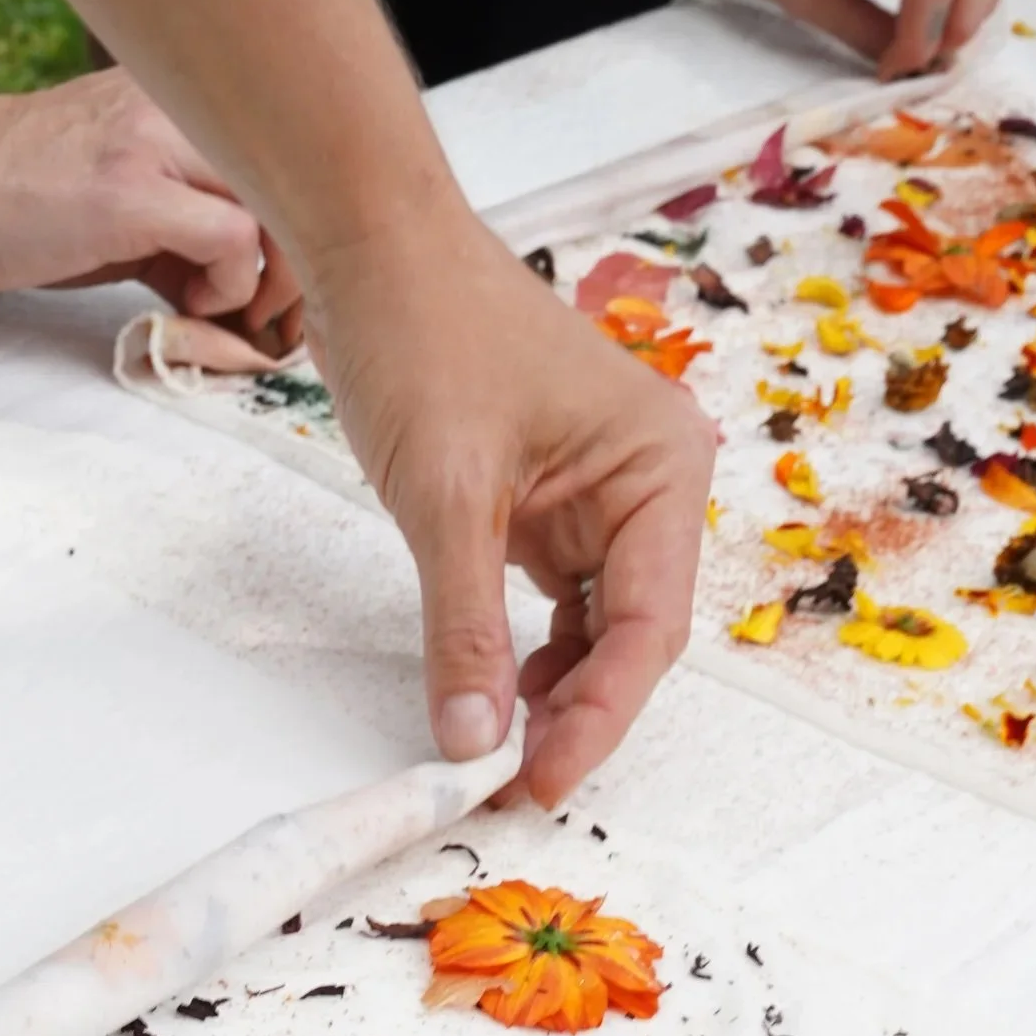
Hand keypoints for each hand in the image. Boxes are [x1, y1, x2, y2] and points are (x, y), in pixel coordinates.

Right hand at [0, 70, 300, 347]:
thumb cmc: (25, 205)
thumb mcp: (124, 207)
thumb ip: (189, 234)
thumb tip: (252, 300)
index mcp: (184, 100)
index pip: (286, 156)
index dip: (299, 233)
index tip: (276, 295)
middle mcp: (180, 104)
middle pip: (300, 178)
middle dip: (299, 265)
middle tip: (267, 321)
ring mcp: (157, 142)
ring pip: (277, 206)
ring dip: (268, 282)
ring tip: (218, 312)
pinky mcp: (131, 190)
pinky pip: (234, 239)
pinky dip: (230, 287)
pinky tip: (188, 305)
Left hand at [308, 208, 714, 804]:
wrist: (373, 249)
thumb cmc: (427, 332)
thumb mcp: (445, 495)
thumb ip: (463, 625)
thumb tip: (472, 739)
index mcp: (662, 467)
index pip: (650, 626)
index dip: (599, 716)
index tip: (538, 780)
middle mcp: (648, 486)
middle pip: (632, 638)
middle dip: (577, 715)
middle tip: (509, 787)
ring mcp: (598, 500)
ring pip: (591, 629)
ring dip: (549, 693)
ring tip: (491, 756)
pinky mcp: (545, 509)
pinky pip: (548, 604)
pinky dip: (520, 655)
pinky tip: (486, 701)